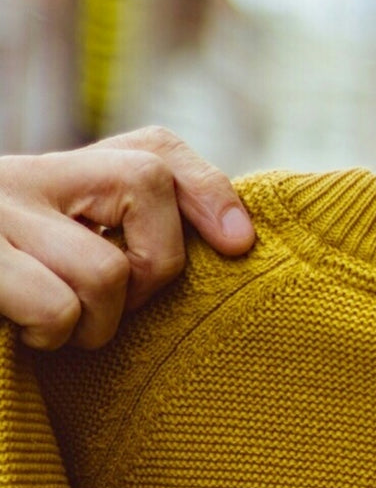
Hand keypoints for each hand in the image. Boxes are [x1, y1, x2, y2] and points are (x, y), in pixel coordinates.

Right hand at [0, 126, 254, 351]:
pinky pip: (56, 306)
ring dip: (96, 323)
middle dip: (154, 266)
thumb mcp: (56, 259)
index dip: (207, 187)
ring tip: (56, 332)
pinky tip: (22, 339)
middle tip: (116, 307)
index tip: (240, 244)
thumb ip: (117, 241)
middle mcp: (21, 176)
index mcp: (50, 176)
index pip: (151, 149)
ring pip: (107, 268)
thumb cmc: (1, 296)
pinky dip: (52, 336)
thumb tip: (231, 244)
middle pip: (143, 183)